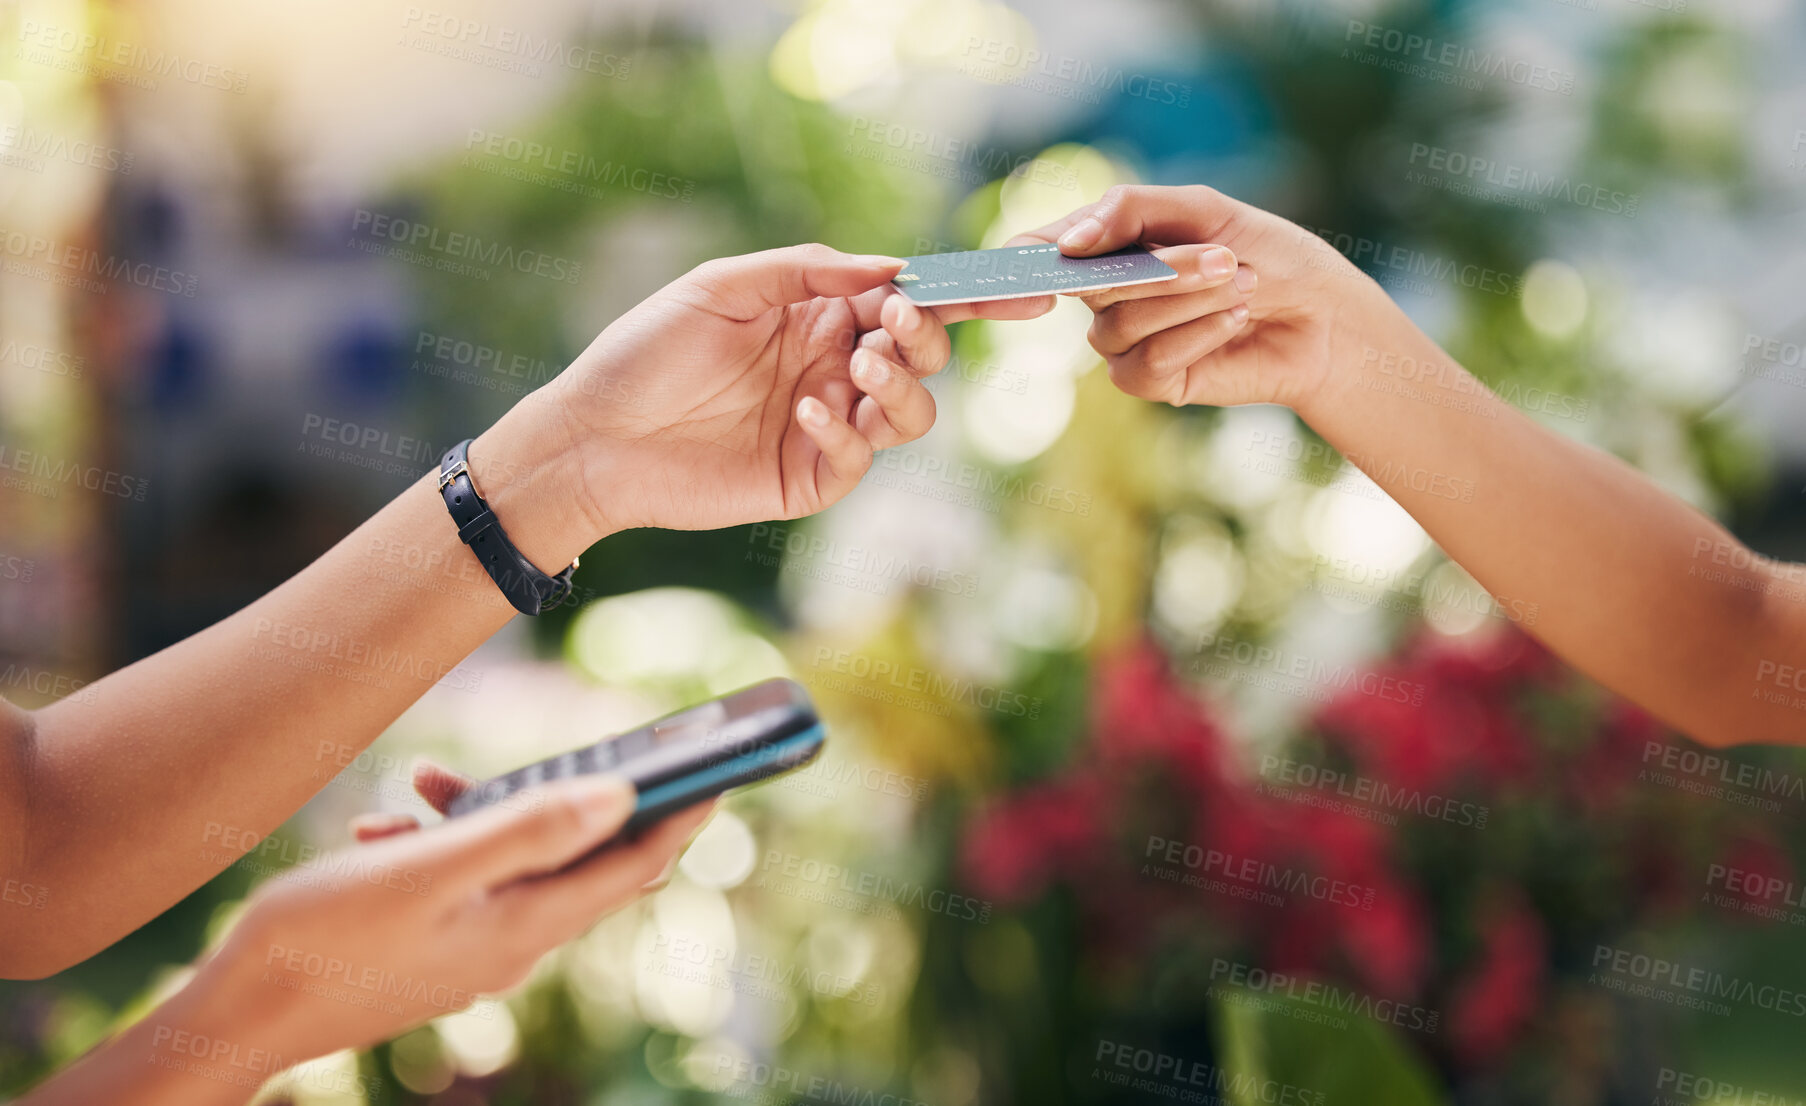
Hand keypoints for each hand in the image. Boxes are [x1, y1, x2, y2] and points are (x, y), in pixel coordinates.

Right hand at [195, 768, 713, 1061]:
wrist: (235, 1013)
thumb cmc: (325, 940)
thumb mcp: (428, 870)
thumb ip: (526, 829)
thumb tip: (621, 796)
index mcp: (526, 923)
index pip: (636, 863)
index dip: (684, 810)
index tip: (719, 761)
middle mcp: (513, 940)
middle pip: (585, 856)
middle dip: (585, 794)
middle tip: (593, 742)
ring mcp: (472, 945)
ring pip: (512, 857)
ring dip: (484, 809)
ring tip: (423, 778)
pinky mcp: (434, 942)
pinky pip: (462, 875)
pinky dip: (439, 838)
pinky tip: (385, 819)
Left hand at [475, 244, 1051, 565]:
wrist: (592, 437)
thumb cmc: (645, 353)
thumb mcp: (721, 288)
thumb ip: (808, 271)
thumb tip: (892, 268)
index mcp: (818, 316)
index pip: (906, 302)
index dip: (964, 295)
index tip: (1016, 284)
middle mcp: (833, 369)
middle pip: (925, 356)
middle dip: (926, 337)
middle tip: (888, 324)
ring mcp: (827, 427)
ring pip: (911, 412)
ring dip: (902, 385)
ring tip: (856, 366)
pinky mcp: (809, 479)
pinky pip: (861, 457)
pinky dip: (848, 430)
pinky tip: (805, 412)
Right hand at [1008, 185, 1392, 413]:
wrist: (1321, 314)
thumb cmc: (1264, 251)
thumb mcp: (1202, 209)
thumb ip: (1130, 210)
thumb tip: (1068, 243)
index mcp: (1105, 244)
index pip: (1037, 250)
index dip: (1020, 259)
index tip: (1033, 261)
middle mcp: (1102, 294)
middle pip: (1088, 283)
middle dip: (1162, 268)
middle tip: (1224, 254)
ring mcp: (1121, 341)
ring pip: (1123, 323)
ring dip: (1190, 300)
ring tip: (1243, 283)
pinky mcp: (1148, 381)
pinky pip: (1148, 362)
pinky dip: (1198, 336)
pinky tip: (1235, 320)